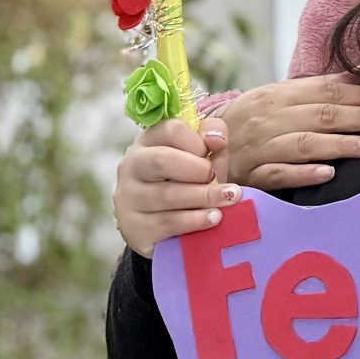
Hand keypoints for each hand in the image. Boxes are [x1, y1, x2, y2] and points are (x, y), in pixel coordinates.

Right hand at [113, 120, 234, 257]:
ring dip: (204, 197)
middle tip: (216, 177)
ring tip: (230, 199)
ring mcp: (129, 198)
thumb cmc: (184, 181)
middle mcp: (132, 167)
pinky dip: (196, 220)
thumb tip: (218, 139)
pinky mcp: (135, 228)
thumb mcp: (199, 155)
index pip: (170, 130)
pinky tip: (214, 218)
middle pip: (163, 160)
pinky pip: (168, 222)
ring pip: (167, 195)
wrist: (159, 226)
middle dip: (199, 170)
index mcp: (148, 142)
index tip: (212, 152)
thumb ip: (210, 138)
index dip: (197, 141)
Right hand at [217, 73, 359, 190]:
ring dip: (339, 144)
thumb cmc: (248, 122)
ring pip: (303, 143)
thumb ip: (317, 88)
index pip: (325, 91)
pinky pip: (278, 175)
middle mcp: (268, 118)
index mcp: (277, 95)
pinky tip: (328, 173)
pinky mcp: (252, 176)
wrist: (199, 150)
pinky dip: (303, 173)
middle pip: (320, 115)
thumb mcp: (277, 98)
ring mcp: (259, 148)